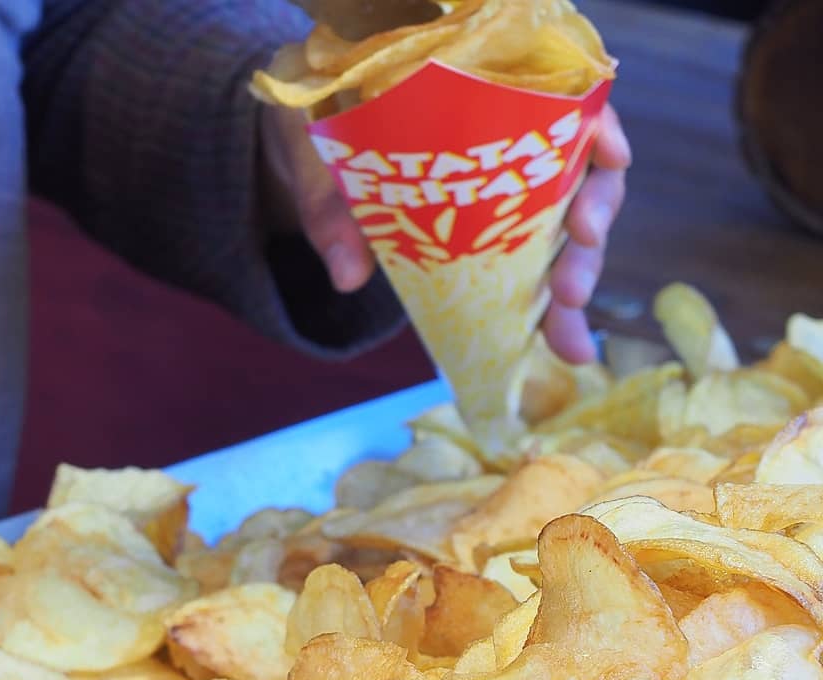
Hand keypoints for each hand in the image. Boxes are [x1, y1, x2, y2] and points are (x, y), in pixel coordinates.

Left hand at [258, 102, 632, 364]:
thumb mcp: (316, 157)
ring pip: (568, 228)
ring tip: (567, 335)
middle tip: (571, 285)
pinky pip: (537, 265)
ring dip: (575, 281)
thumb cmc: (320, 132)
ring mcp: (511, 190)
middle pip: (580, 174)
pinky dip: (549, 309)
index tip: (612, 158)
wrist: (305, 149)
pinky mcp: (497, 234)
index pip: (565, 98)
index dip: (599, 126)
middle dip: (589, 231)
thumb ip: (331, 207)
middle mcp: (514, 139)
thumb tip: (349, 276)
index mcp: (484, 94)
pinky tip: (562, 345)